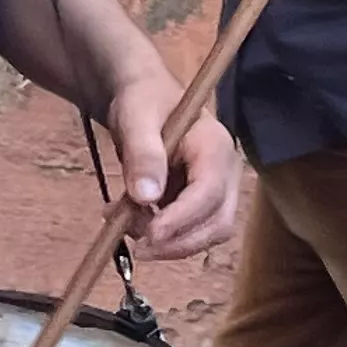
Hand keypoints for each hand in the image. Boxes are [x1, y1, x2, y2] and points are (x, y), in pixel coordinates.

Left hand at [97, 68, 244, 262]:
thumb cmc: (142, 101)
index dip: (181, 219)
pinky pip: (189, 230)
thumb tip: (146, 196)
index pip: (209, 192)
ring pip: (206, 233)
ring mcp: (216, 188)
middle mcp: (225, 171)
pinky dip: (161, 235)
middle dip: (179, 243)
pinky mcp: (200, 202)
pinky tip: (127, 219)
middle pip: (218, 222)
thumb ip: (142, 153)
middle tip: (138, 248)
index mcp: (215, 146)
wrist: (143, 98)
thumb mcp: (136, 118)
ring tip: (122, 223)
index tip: (149, 236)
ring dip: (168, 242)